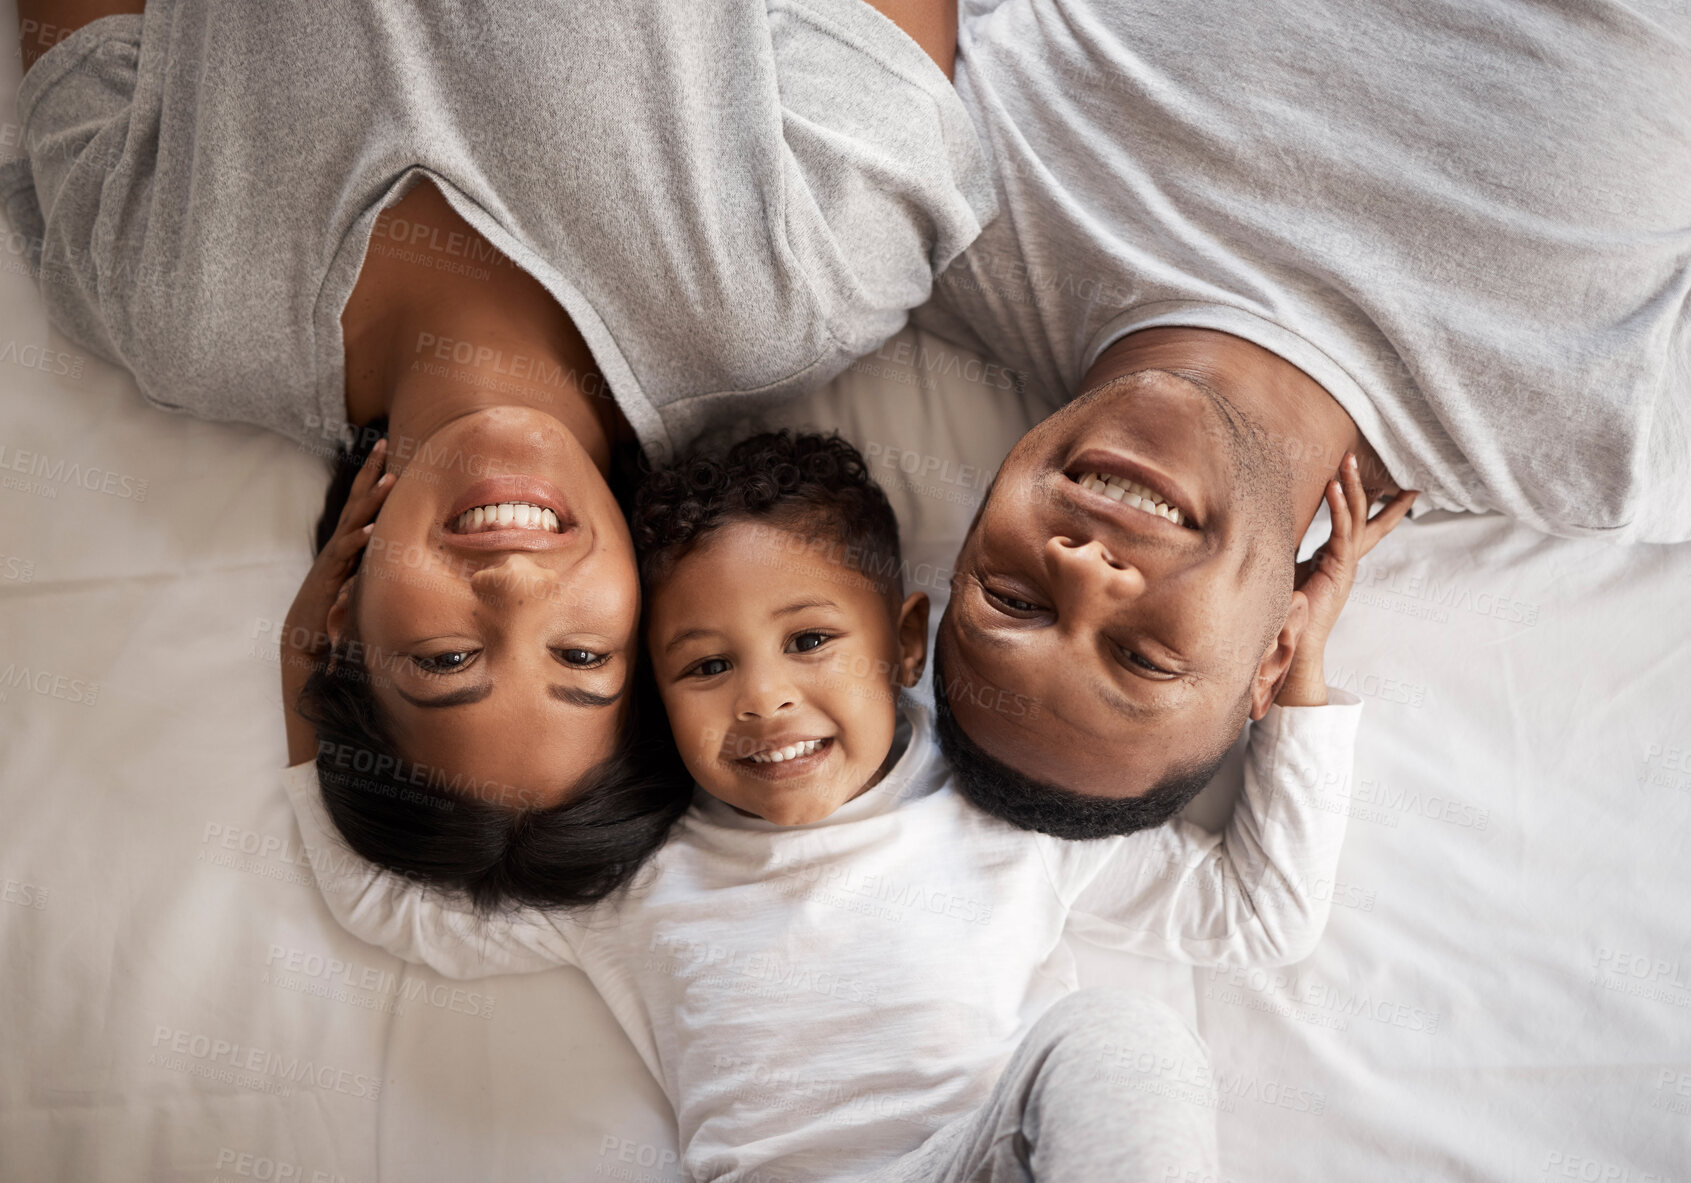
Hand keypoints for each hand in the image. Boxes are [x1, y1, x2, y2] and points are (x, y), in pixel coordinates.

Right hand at [282, 439, 391, 761]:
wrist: (306, 637)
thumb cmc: (336, 608)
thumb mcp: (361, 577)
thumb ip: (374, 559)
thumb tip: (395, 545)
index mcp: (347, 542)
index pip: (360, 502)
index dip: (372, 476)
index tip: (388, 449)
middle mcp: (339, 545)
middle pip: (354, 502)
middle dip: (369, 474)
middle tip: (384, 445)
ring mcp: (333, 559)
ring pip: (352, 523)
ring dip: (370, 502)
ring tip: (388, 480)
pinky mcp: (330, 578)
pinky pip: (345, 557)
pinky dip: (358, 543)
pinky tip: (372, 531)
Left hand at [1278, 454, 1416, 705]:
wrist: (1295, 639)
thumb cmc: (1290, 608)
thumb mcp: (1289, 568)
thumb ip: (1289, 547)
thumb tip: (1271, 525)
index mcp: (1338, 559)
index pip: (1362, 525)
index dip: (1376, 504)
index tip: (1393, 484)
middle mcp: (1347, 559)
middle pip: (1368, 517)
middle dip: (1371, 487)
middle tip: (1368, 459)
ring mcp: (1346, 563)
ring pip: (1356, 517)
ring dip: (1352, 487)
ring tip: (1347, 460)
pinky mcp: (1338, 568)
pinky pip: (1341, 531)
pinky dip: (1338, 507)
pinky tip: (1333, 486)